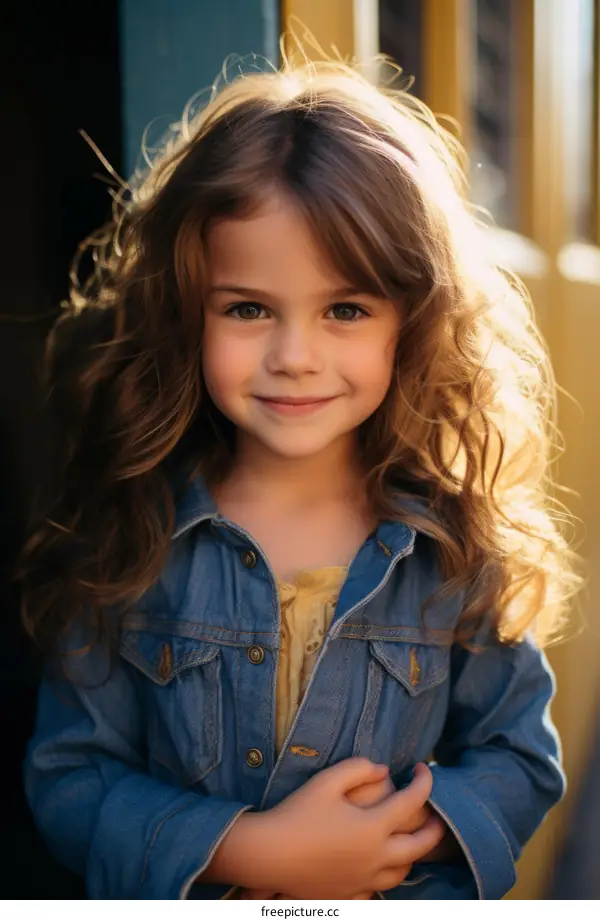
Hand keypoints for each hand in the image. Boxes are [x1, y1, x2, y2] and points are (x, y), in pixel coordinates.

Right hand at [210, 757, 445, 898]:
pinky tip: (379, 865)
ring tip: (411, 841)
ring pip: (404, 871)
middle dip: (436, 828)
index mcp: (374, 827)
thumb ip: (359, 768)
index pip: (414, 800)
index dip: (424, 781)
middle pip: (421, 845)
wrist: (269, 855)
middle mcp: (376, 857)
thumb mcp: (327, 781)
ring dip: (414, 854)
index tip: (423, 768)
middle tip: (437, 814)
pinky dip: (387, 874)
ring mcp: (364, 879)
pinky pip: (379, 888)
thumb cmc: (297, 813)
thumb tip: (385, 770)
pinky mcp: (350, 893)